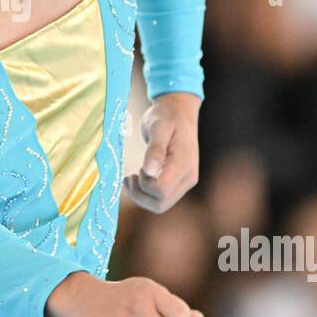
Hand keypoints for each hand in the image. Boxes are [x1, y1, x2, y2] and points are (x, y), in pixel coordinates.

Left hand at [122, 92, 201, 212]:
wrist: (179, 112)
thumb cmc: (167, 116)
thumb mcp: (158, 126)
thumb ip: (155, 149)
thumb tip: (149, 171)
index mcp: (183, 163)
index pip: (161, 190)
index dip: (144, 183)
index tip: (138, 168)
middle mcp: (188, 177)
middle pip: (160, 203)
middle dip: (139, 194)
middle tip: (128, 177)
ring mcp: (185, 181)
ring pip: (160, 205)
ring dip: (141, 197)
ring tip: (130, 179)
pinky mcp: (179, 182)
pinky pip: (161, 198)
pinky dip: (146, 194)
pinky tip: (139, 178)